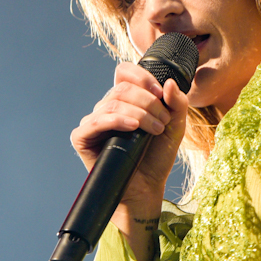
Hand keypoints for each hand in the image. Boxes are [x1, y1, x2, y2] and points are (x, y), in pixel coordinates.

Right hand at [70, 62, 189, 260]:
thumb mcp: (175, 127)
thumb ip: (177, 104)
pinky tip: (132, 127)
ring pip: (112, 103)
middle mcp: (107, 108)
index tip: (160, 92)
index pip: (124, 72)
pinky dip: (116, 120)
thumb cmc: (157, 157)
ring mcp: (93, 122)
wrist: (147, 188)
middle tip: (163, 122)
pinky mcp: (83, 138)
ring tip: (155, 129)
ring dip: (139, 113)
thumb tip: (170, 82)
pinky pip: (94, 121)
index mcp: (125, 100)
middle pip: (122, 88)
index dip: (141, 77)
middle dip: (148, 102)